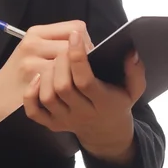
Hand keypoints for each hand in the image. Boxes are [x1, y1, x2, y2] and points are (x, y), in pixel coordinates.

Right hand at [0, 20, 94, 119]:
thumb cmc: (20, 73)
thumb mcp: (35, 50)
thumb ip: (56, 43)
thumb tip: (87, 46)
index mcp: (36, 32)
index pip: (75, 27)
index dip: (84, 41)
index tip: (84, 54)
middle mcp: (33, 43)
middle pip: (73, 45)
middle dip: (84, 60)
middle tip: (82, 72)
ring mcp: (30, 63)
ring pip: (67, 63)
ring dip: (75, 75)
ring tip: (75, 82)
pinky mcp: (31, 84)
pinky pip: (58, 82)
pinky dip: (65, 88)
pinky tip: (63, 93)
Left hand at [23, 30, 146, 162]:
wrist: (106, 132)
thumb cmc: (117, 102)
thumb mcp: (133, 90)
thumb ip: (135, 72)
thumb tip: (131, 52)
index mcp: (103, 103)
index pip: (85, 80)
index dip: (78, 56)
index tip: (76, 35)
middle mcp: (82, 113)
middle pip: (63, 87)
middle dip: (62, 61)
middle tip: (66, 47)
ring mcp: (65, 120)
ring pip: (48, 97)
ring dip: (47, 73)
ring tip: (56, 59)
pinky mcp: (52, 124)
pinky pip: (34, 112)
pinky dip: (31, 93)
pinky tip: (38, 77)